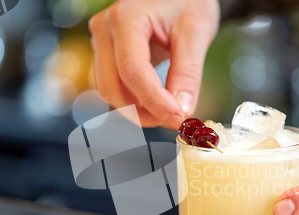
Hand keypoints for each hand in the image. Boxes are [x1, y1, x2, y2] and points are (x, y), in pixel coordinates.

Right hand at [89, 0, 219, 129]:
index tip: (177, 118)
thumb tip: (181, 112)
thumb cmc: (188, 1)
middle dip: (143, 111)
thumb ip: (188, 75)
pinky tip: (157, 101)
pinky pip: (114, 85)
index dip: (154, 101)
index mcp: (125, 19)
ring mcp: (102, 41)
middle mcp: (105, 29)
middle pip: (113, 87)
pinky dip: (134, 100)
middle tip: (174, 119)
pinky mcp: (106, 52)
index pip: (132, 72)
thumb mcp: (196, 33)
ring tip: (168, 110)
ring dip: (137, 109)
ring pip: (110, 90)